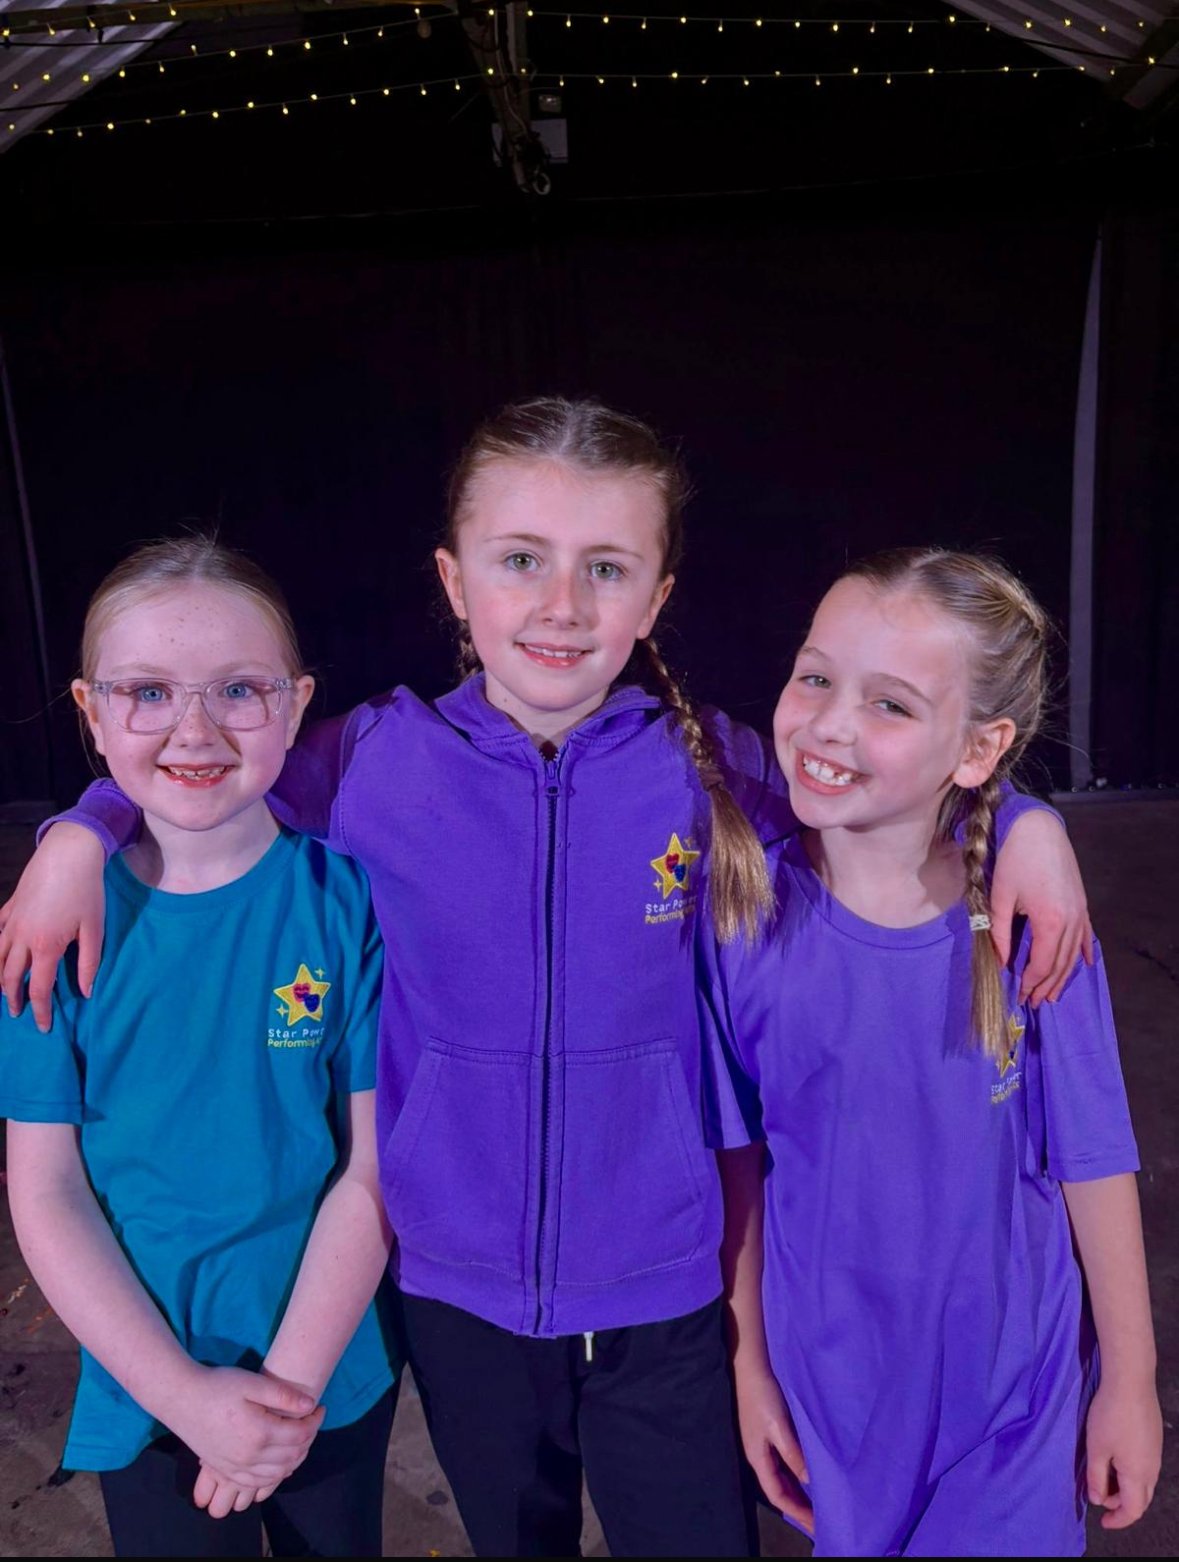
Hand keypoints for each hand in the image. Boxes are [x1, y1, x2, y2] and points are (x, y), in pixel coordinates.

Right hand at [0, 824, 106, 1031]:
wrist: (69, 853)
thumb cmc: (87, 891)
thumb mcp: (94, 929)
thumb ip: (89, 963)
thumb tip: (87, 992)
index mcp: (46, 947)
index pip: (38, 989)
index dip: (40, 1011)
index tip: (44, 1027)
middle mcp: (22, 938)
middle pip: (10, 977)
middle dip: (13, 999)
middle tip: (17, 1013)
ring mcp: (12, 922)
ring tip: (3, 990)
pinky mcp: (9, 906)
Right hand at [164, 1364, 323, 1488]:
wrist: (181, 1399)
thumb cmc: (217, 1386)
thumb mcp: (252, 1382)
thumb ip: (283, 1395)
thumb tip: (310, 1405)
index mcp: (259, 1433)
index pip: (300, 1435)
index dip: (315, 1422)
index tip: (319, 1407)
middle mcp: (249, 1457)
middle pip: (292, 1457)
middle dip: (308, 1439)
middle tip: (311, 1420)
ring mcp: (236, 1467)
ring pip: (277, 1474)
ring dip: (294, 1458)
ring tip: (299, 1437)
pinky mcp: (225, 1470)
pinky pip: (256, 1483)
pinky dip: (273, 1476)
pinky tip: (278, 1461)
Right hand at [734, 1364, 812, 1534]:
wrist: (751, 1366)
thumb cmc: (763, 1396)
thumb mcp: (779, 1427)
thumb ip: (793, 1454)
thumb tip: (809, 1481)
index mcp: (758, 1458)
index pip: (778, 1495)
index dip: (797, 1512)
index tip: (817, 1526)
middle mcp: (760, 1456)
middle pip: (780, 1490)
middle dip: (798, 1508)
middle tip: (820, 1522)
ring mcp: (764, 1444)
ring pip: (783, 1477)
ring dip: (799, 1493)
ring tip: (818, 1504)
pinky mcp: (770, 1433)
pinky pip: (785, 1463)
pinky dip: (797, 1474)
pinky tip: (809, 1475)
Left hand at [990, 812, 1093, 1005]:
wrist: (1038, 828)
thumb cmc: (1014, 859)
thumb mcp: (1001, 897)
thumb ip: (998, 932)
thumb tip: (997, 961)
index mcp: (1049, 921)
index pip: (1042, 963)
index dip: (1031, 982)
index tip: (1020, 995)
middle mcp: (1070, 920)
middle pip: (1060, 963)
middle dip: (1047, 985)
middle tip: (1035, 1002)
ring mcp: (1080, 911)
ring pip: (1073, 953)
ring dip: (1063, 975)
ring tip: (1053, 993)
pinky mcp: (1081, 902)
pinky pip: (1085, 934)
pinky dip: (1082, 951)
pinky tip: (1083, 964)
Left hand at [1085, 1374, 1162, 1529]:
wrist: (1132, 1383)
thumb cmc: (1110, 1416)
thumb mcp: (1097, 1448)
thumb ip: (1096, 1476)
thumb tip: (1098, 1500)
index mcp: (1138, 1476)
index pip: (1133, 1510)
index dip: (1118, 1520)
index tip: (1103, 1522)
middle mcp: (1152, 1469)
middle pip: (1141, 1500)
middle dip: (1121, 1505)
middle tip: (1100, 1497)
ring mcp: (1156, 1454)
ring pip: (1144, 1483)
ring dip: (1126, 1488)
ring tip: (1103, 1478)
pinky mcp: (1154, 1440)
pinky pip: (1146, 1468)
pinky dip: (1131, 1474)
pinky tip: (1115, 1460)